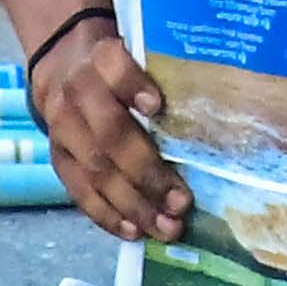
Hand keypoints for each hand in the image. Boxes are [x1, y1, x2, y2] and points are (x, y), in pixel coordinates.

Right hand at [26, 15, 185, 242]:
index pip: (115, 69)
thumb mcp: (139, 53)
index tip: (158, 106)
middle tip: (181, 201)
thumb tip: (227, 108)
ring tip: (165, 227)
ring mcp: (63, 129)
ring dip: (133, 204)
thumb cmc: (121, 67)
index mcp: (103, 58)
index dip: (133, 85)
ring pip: (96, 170)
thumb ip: (167, 73)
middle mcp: (79, 92)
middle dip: (147, 172)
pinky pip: (80, 191)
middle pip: (110, 134)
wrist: (63, 67)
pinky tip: (134, 232)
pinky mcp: (59, 158)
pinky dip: (107, 215)